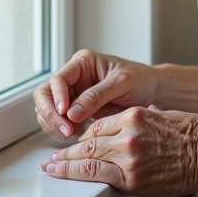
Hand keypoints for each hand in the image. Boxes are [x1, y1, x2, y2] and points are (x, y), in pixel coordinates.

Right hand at [33, 49, 159, 138]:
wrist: (152, 92)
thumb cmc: (140, 80)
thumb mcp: (122, 83)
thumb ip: (97, 95)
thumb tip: (71, 112)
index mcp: (83, 63)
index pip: (58, 79)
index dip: (57, 97)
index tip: (65, 113)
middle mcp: (74, 77)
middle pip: (45, 95)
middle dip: (51, 114)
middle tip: (65, 130)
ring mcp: (73, 94)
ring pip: (48, 110)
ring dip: (55, 124)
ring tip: (73, 133)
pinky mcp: (77, 110)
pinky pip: (59, 121)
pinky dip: (63, 129)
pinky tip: (78, 133)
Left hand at [41, 106, 197, 196]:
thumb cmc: (197, 135)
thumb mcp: (165, 116)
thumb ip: (143, 120)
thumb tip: (131, 124)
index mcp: (136, 115)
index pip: (100, 125)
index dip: (86, 134)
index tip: (78, 141)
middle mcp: (127, 132)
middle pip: (89, 140)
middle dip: (69, 150)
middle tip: (54, 156)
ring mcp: (127, 155)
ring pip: (86, 156)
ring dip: (65, 162)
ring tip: (52, 166)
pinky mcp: (130, 177)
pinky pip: (94, 173)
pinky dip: (74, 172)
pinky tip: (61, 173)